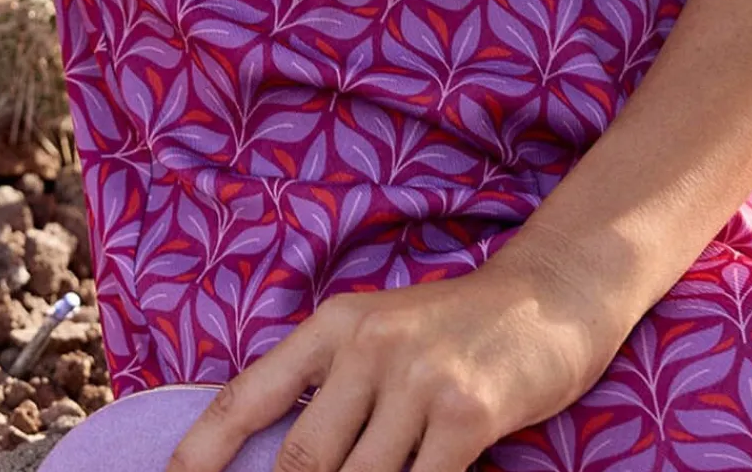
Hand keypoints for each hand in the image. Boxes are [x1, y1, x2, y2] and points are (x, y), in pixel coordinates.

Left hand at [162, 231, 631, 471]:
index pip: (251, 395)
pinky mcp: (464, 413)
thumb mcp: (383, 337)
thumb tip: (288, 459)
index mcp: (334, 324)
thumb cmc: (457, 331)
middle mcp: (366, 346)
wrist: (549, 296)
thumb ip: (333, 390)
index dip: (202, 449)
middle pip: (301, 460)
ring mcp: (416, 379)